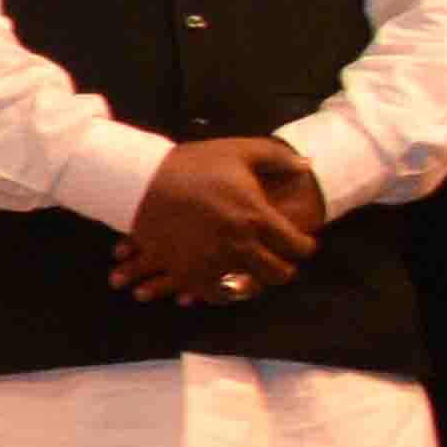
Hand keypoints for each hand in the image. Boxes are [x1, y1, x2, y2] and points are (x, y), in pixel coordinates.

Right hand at [110, 133, 329, 306]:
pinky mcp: (186, 272)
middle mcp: (239, 244)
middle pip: (277, 274)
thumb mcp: (239, 151)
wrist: (139, 180)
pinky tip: (225, 283)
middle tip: (279, 262)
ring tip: (253, 275)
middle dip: (283, 269)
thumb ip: (279, 158)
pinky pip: (214, 295)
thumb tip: (307, 165)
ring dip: (254, 283)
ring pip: (248, 288)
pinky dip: (223, 292)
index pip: (298, 246)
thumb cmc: (192, 164)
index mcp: (257, 216)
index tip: (302, 243)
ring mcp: (212, 261)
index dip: (305, 246)